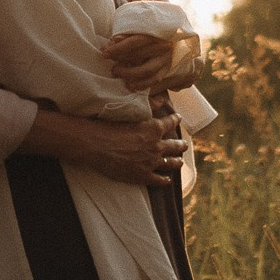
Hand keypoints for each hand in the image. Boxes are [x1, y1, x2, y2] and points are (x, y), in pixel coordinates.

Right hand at [19, 106, 186, 182]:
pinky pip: (158, 179)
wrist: (95, 145)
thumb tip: (161, 100)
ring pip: (170, 163)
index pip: (170, 123)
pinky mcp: (142, 176)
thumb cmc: (109, 125)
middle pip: (174, 146)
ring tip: (179, 162)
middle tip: (184, 144)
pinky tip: (167, 180)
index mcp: (154, 128)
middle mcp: (156, 146)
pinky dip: (164, 179)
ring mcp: (151, 162)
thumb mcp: (130, 110)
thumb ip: (148, 105)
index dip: (175, 120)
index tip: (178, 118)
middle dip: (180, 144)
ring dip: (176, 162)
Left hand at [105, 31, 188, 92]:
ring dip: (129, 74)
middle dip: (121, 62)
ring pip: (147, 71)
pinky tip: (131, 85)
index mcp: (157, 34)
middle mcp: (164, 47)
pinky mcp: (168, 70)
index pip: (135, 41)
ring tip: (117, 74)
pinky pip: (155, 81)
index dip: (118, 47)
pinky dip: (142, 85)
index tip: (105, 52)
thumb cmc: (156, 32)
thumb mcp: (146, 28)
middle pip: (139, 56)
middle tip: (110, 66)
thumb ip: (131, 32)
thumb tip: (114, 40)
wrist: (181, 39)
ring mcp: (167, 60)